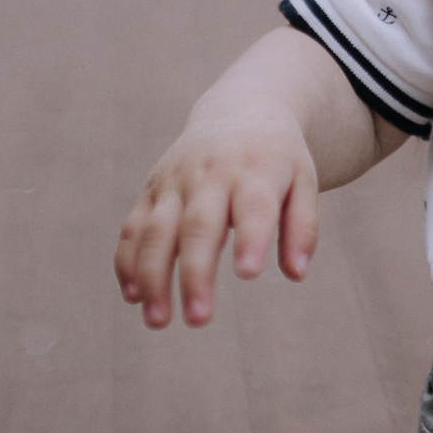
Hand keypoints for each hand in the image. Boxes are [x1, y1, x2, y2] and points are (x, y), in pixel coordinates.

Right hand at [113, 111, 319, 328]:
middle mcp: (210, 175)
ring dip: (152, 276)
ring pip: (156, 229)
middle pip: (198, 226)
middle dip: (194, 273)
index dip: (251, 237)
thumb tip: (296, 273)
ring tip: (157, 321)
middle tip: (199, 320)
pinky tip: (133, 296)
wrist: (239, 111)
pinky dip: (128, 261)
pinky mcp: (152, 189)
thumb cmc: (277, 159)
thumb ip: (303, 227)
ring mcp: (175, 181)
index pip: (253, 206)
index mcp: (255, 171)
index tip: (249, 273)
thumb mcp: (304, 182)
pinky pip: (133, 226)